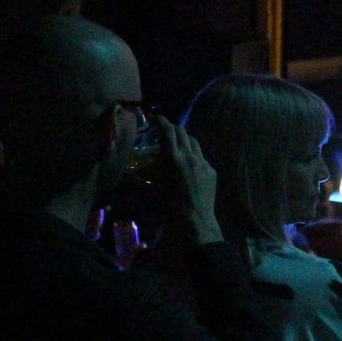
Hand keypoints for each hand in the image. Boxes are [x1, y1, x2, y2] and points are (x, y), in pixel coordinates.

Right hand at [153, 116, 222, 244]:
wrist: (195, 222)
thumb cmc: (169, 208)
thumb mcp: (153, 190)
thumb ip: (144, 177)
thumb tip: (130, 174)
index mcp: (173, 158)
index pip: (167, 131)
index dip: (161, 121)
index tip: (155, 118)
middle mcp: (189, 156)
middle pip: (181, 132)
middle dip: (171, 128)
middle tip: (163, 130)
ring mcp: (203, 162)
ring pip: (193, 142)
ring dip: (183, 139)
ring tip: (176, 144)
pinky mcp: (211, 171)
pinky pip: (201, 157)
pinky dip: (192, 155)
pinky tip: (187, 164)